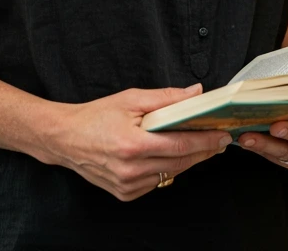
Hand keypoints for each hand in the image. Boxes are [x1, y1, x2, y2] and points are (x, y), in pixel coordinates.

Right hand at [32, 84, 231, 200]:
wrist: (65, 139)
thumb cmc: (96, 116)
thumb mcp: (130, 99)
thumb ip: (166, 98)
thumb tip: (195, 93)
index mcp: (133, 145)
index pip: (181, 145)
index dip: (206, 141)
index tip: (223, 134)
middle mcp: (131, 170)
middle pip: (180, 162)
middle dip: (204, 151)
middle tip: (220, 139)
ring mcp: (127, 185)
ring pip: (170, 174)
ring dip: (187, 160)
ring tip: (200, 145)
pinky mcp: (125, 193)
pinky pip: (156, 182)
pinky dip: (166, 169)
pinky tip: (169, 156)